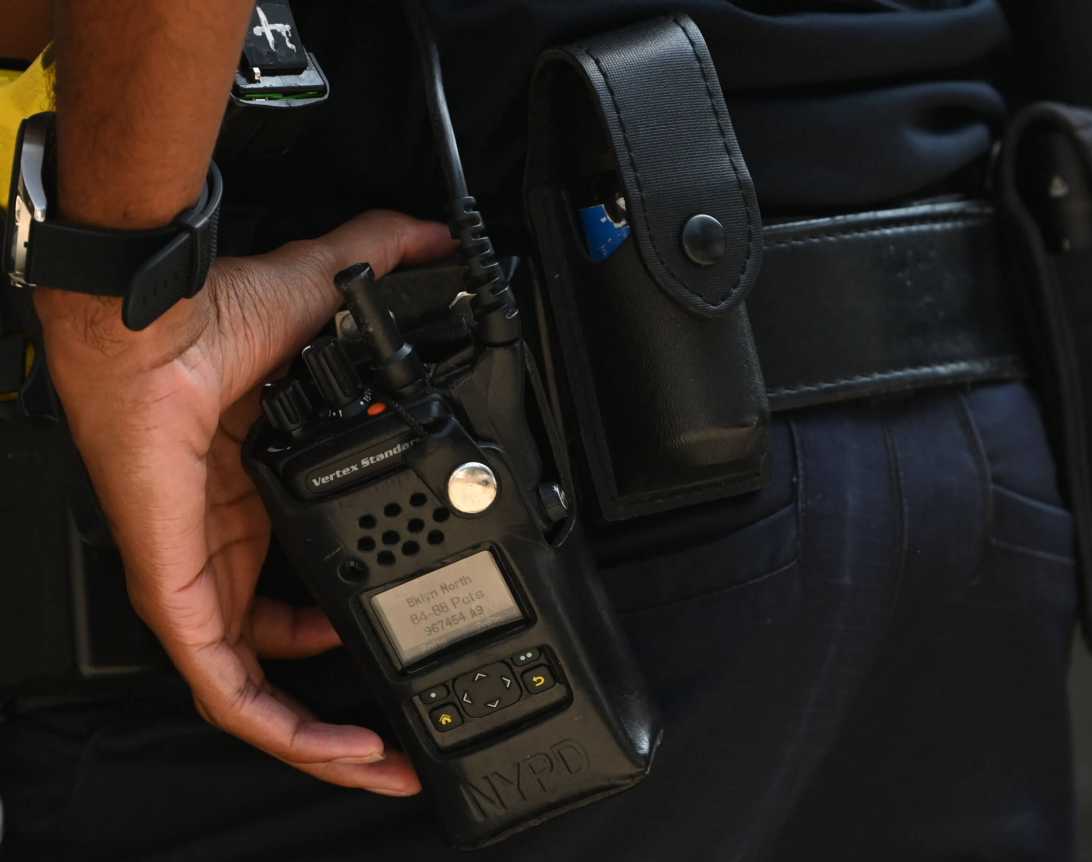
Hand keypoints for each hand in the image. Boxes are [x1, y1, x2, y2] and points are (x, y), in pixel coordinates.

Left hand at [34, 210, 455, 795]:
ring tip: (382, 762)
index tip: (397, 617)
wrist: (156, 326)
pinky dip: (285, 730)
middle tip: (397, 726)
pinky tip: (340, 750)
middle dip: (332, 701)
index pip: (294, 581)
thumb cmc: (214, 323)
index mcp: (258, 497)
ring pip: (250, 692)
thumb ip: (383, 268)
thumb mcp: (324, 304)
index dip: (340, 613)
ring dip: (316, 739)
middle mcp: (229, 549)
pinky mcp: (183, 601)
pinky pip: (228, 692)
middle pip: (273, 654)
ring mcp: (201, 580)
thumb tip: (439, 243)